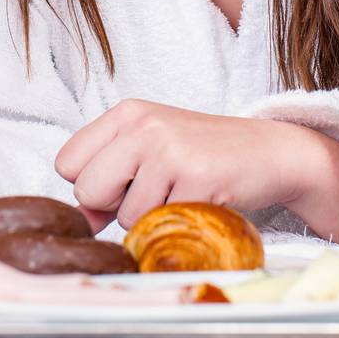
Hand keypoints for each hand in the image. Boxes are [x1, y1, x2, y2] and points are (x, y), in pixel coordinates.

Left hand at [53, 100, 338, 241]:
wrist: (272, 152)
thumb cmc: (206, 154)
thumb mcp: (150, 149)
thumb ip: (109, 177)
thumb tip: (81, 223)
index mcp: (127, 112)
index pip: (66, 163)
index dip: (91, 185)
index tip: (124, 183)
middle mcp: (144, 125)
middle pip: (86, 191)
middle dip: (113, 207)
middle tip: (154, 191)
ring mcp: (170, 149)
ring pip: (124, 216)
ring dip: (152, 218)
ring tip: (183, 192)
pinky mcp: (197, 178)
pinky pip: (162, 224)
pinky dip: (180, 223)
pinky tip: (201, 199)